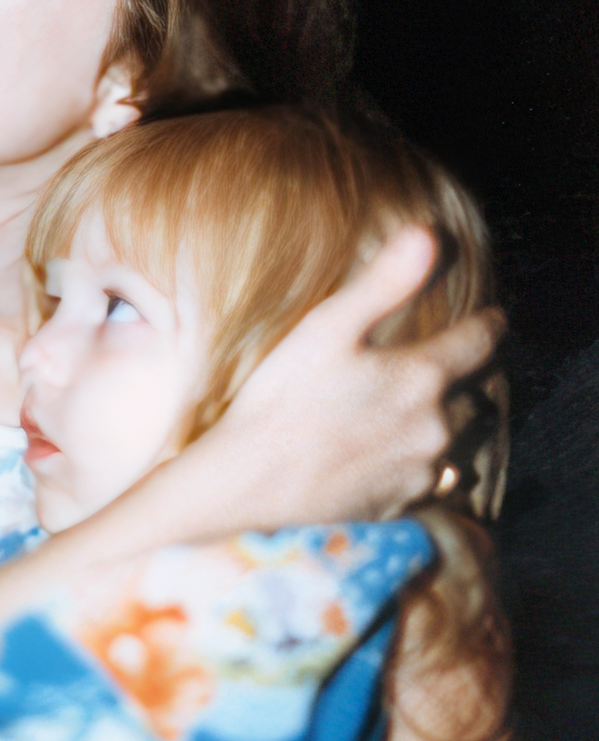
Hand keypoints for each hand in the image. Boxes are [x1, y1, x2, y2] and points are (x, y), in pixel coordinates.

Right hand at [166, 226, 503, 533]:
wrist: (248, 486)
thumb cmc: (281, 402)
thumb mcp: (326, 327)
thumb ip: (384, 282)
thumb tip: (427, 236)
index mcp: (421, 377)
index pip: (480, 341)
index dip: (488, 324)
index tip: (492, 317)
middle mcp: (434, 427)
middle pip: (474, 395)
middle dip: (465, 379)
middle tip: (448, 366)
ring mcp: (419, 470)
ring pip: (459, 442)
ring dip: (450, 424)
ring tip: (427, 412)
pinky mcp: (400, 505)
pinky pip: (435, 481)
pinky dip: (427, 464)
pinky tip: (400, 456)